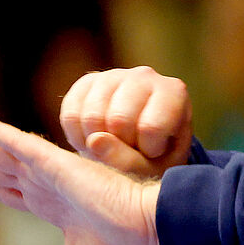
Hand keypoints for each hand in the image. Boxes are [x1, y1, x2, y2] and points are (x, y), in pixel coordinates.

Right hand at [60, 67, 192, 178]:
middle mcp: (145, 76)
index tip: (152, 153)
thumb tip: (94, 140)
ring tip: (111, 149)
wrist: (141, 143)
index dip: (147, 151)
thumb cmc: (157, 156)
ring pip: (92, 117)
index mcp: (173, 92)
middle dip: (119, 148)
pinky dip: (77, 138)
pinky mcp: (86, 83)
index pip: (151, 127)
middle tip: (128, 152)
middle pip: (119, 120)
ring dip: (95, 145)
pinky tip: (92, 143)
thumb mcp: (156, 168)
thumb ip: (130, 162)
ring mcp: (113, 75)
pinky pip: (70, 114)